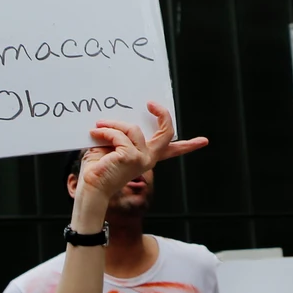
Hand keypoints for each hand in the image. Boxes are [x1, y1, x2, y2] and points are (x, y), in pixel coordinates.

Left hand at [75, 103, 206, 201]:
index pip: (172, 150)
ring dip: (113, 124)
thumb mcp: (112, 147)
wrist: (90, 188)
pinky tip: (95, 134)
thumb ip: (121, 136)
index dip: (189, 145)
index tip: (203, 141)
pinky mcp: (131, 157)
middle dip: (163, 115)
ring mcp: (142, 159)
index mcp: (147, 157)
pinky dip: (105, 132)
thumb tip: (120, 117)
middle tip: (152, 104)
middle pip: (167, 133)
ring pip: (133, 129)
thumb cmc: (97, 169)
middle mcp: (148, 159)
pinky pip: (119, 135)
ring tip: (99, 126)